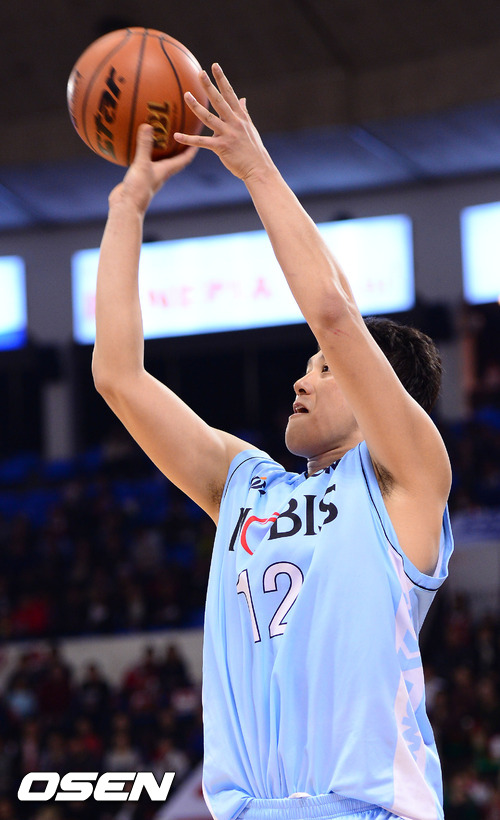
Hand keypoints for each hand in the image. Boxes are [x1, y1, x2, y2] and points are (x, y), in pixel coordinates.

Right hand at [109, 124, 197, 213]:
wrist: (126, 207)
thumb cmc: (138, 189)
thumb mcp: (141, 165)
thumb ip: (144, 146)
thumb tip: (148, 125)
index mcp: (166, 170)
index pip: (184, 159)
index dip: (192, 149)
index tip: (199, 137)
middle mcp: (160, 173)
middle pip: (175, 159)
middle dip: (180, 147)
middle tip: (182, 133)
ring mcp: (150, 175)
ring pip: (159, 160)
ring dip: (162, 149)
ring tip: (160, 135)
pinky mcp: (139, 177)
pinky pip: (144, 161)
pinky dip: (143, 153)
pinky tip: (135, 145)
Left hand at [174, 64, 273, 181]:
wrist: (258, 168)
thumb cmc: (253, 149)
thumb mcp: (250, 128)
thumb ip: (244, 112)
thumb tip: (242, 99)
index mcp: (240, 116)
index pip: (230, 94)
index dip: (222, 80)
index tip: (215, 66)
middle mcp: (234, 122)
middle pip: (219, 101)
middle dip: (209, 86)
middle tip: (200, 73)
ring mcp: (228, 134)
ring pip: (209, 118)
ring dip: (196, 107)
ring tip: (186, 95)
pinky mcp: (221, 147)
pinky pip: (202, 142)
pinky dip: (188, 139)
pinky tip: (176, 136)